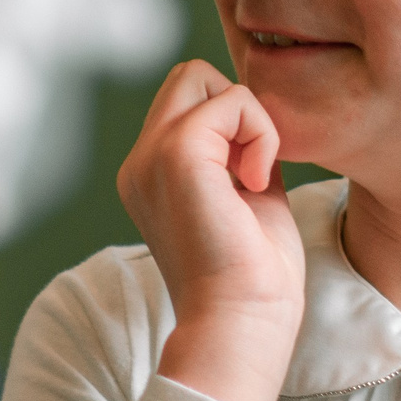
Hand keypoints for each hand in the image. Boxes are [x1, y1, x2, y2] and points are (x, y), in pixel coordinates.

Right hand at [116, 60, 305, 400]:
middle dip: (235, 110)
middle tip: (253, 171)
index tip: (252, 180)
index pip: (188, 104)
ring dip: (248, 121)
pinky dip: (260, 133)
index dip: (233, 125)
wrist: (242, 322)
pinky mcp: (176, 155)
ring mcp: (151, 157)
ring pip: (203, 77)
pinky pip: (232, 101)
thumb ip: (240, 153)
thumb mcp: (245, 198)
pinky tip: (256, 183)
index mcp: (150, 176)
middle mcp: (140, 163)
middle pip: (188, 78)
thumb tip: (257, 115)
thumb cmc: (253, 278)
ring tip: (253, 178)